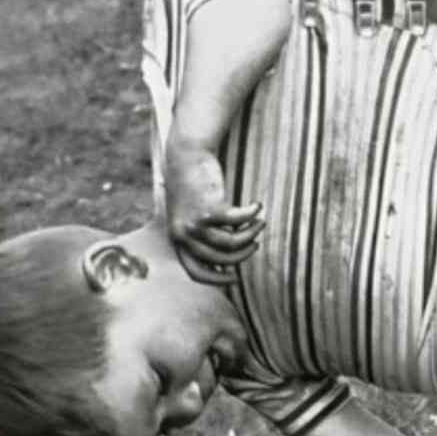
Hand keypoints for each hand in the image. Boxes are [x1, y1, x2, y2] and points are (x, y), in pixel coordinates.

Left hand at [164, 145, 264, 285]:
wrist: (186, 156)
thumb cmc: (192, 185)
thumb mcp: (189, 214)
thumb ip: (200, 234)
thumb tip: (224, 257)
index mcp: (177, 240)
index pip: (196, 272)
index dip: (217, 279)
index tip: (235, 278)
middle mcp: (183, 235)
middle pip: (220, 259)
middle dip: (242, 254)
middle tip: (255, 244)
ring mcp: (195, 224)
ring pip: (232, 242)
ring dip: (251, 234)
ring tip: (259, 223)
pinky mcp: (210, 209)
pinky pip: (239, 222)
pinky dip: (252, 215)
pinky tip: (256, 206)